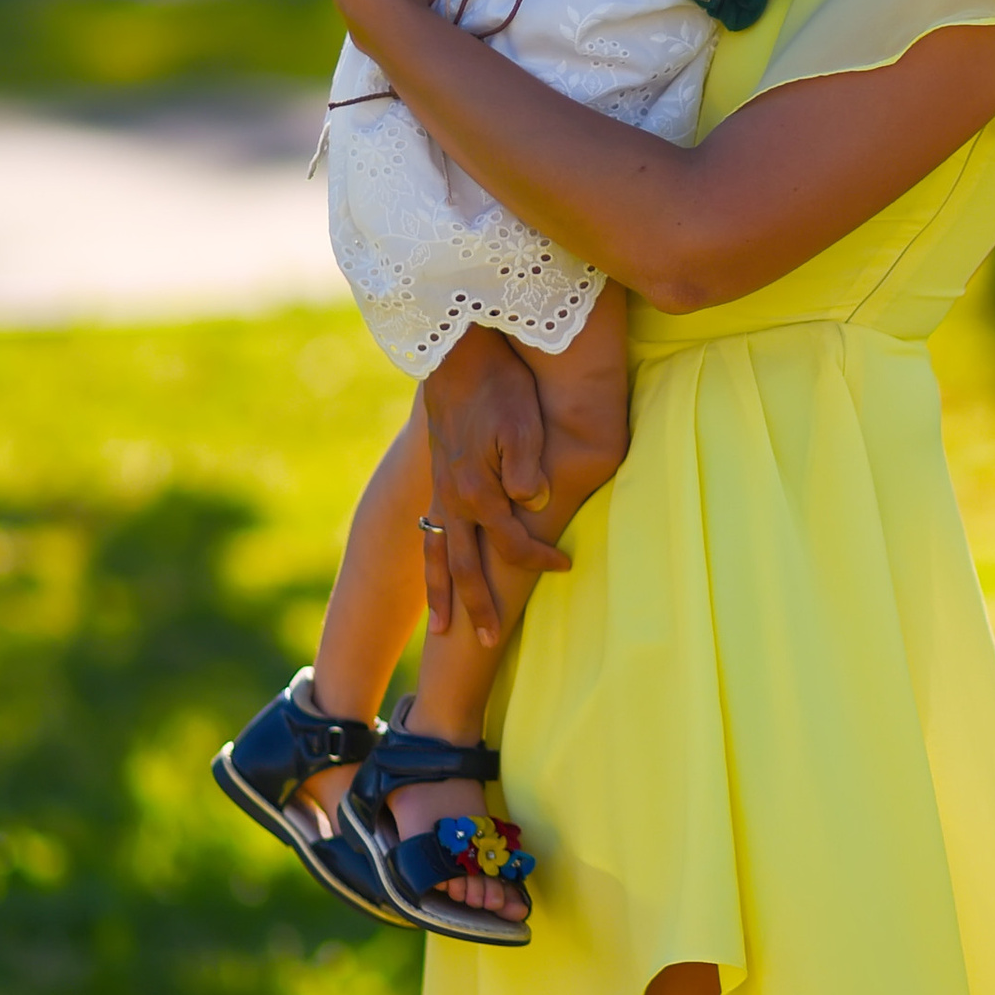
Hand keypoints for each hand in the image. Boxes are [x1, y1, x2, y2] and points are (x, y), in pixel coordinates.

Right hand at [420, 326, 569, 642]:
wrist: (455, 352)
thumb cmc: (498, 384)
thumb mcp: (520, 419)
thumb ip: (526, 464)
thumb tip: (531, 504)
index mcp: (478, 490)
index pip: (511, 542)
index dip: (540, 559)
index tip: (567, 566)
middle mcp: (452, 499)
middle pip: (463, 565)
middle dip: (476, 604)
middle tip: (485, 642)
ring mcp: (439, 491)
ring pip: (436, 553)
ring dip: (440, 593)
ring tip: (442, 627)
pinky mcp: (436, 479)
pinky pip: (428, 531)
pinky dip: (428, 558)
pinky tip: (433, 571)